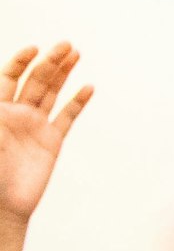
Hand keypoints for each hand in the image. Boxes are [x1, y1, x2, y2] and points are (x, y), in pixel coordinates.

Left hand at [0, 42, 90, 250]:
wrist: (2, 206)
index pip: (9, 77)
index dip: (21, 61)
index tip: (35, 49)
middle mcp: (15, 113)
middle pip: (35, 80)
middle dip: (50, 61)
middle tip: (66, 45)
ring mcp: (35, 126)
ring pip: (51, 92)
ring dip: (64, 73)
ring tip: (75, 54)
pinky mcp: (52, 141)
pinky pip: (67, 117)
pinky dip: (77, 102)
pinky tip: (87, 87)